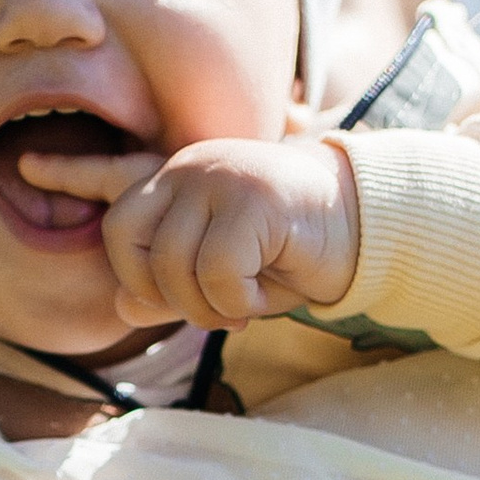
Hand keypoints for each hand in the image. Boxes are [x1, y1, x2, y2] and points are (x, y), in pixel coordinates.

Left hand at [99, 128, 359, 330]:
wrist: (361, 230)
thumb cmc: (287, 253)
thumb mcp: (218, 276)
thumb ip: (170, 289)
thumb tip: (123, 308)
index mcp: (176, 180)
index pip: (117, 224)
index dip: (134, 275)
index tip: (174, 294)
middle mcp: (191, 167)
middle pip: (138, 249)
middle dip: (171, 299)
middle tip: (215, 311)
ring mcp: (222, 176)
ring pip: (175, 264)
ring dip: (209, 307)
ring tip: (244, 303)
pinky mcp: (256, 198)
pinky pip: (218, 272)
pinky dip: (238, 301)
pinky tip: (265, 292)